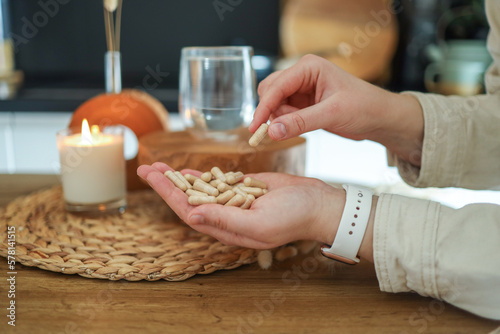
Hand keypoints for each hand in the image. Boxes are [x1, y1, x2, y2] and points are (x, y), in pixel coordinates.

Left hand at [137, 162, 345, 248]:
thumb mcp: (259, 222)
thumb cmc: (294, 217)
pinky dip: (201, 176)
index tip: (149, 177)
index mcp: (226, 228)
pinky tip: (187, 170)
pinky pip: (217, 182)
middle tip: (146, 168)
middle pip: (189, 199)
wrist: (318, 205)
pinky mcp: (244, 188)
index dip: (167, 194)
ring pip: (200, 190)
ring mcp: (234, 202)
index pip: (188, 210)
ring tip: (160, 167)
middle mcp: (226, 216)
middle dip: (166, 184)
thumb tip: (191, 216)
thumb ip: (225, 220)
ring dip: (180, 179)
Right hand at [250, 54, 423, 165]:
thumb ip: (300, 122)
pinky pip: (283, 113)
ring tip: (299, 127)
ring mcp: (301, 89)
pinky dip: (284, 123)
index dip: (263, 107)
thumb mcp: (332, 114)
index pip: (276, 86)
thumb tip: (272, 131)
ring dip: (278, 119)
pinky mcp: (303, 104)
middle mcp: (302, 75)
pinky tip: (296, 128)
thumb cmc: (364, 107)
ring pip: (274, 104)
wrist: (379, 118)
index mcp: (309, 67)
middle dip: (270, 112)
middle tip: (274, 132)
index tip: (255, 127)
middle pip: (270, 92)